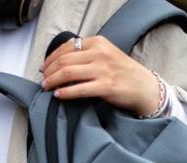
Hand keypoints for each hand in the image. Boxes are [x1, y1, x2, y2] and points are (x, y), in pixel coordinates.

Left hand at [41, 35, 160, 116]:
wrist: (144, 87)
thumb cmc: (124, 73)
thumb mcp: (106, 55)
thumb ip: (87, 55)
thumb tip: (63, 62)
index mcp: (98, 43)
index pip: (67, 47)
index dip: (51, 58)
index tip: (44, 68)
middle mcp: (99, 54)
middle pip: (64, 60)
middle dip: (49, 71)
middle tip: (42, 80)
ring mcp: (102, 70)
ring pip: (68, 73)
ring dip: (53, 81)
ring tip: (46, 88)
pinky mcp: (105, 87)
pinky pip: (79, 89)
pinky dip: (65, 92)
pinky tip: (57, 95)